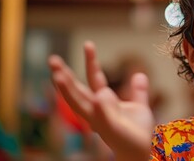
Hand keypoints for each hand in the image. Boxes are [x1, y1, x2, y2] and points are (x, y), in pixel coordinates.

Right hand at [48, 41, 153, 160]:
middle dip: (64, 75)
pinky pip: (104, 116)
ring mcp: (100, 120)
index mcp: (103, 101)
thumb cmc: (136, 131)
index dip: (91, 61)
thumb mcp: (139, 106)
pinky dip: (101, 106)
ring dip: (69, 90)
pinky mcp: (111, 128)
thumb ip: (138, 92)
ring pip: (81, 103)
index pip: (95, 78)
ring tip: (58, 76)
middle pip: (78, 90)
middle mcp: (96, 110)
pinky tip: (100, 95)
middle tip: (51, 59)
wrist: (141, 150)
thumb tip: (139, 75)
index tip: (88, 44)